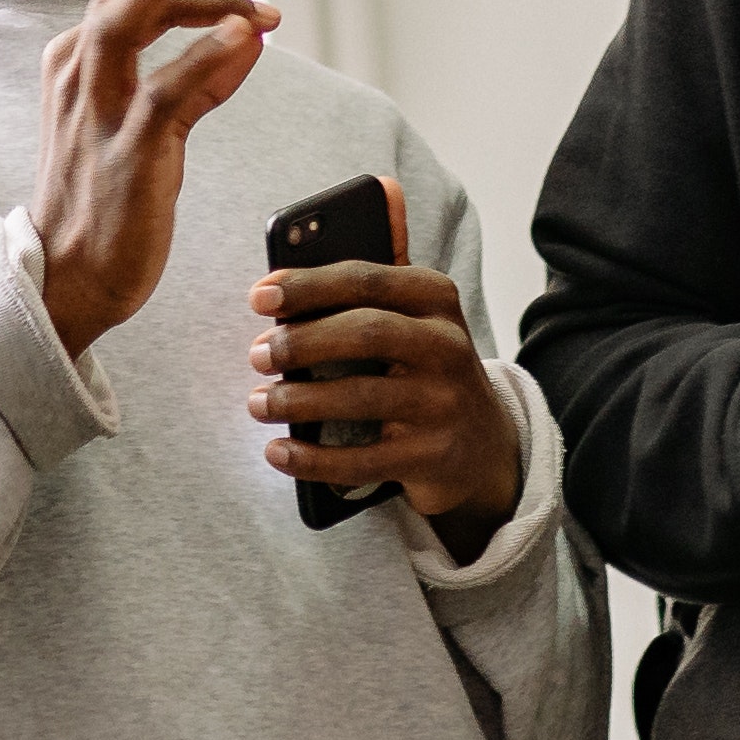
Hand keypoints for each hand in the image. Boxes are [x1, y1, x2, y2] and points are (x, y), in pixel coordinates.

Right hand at [33, 0, 270, 350]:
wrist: (64, 286)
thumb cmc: (105, 204)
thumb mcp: (149, 127)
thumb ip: (199, 79)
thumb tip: (252, 35)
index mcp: (77, 62)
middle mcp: (79, 76)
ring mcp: (97, 114)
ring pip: (124, 25)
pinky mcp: (126, 157)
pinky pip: (165, 95)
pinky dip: (204, 60)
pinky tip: (244, 38)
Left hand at [250, 259, 521, 527]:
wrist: (483, 446)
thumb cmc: (422, 372)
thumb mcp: (409, 325)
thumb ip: (357, 304)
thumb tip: (276, 301)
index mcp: (435, 299)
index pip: (365, 280)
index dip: (307, 286)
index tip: (259, 297)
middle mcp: (448, 346)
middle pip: (366, 333)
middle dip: (301, 342)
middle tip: (257, 354)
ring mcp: (444, 403)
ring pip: (360, 397)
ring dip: (297, 401)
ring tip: (258, 403)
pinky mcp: (434, 456)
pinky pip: (362, 459)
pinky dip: (311, 458)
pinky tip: (278, 452)